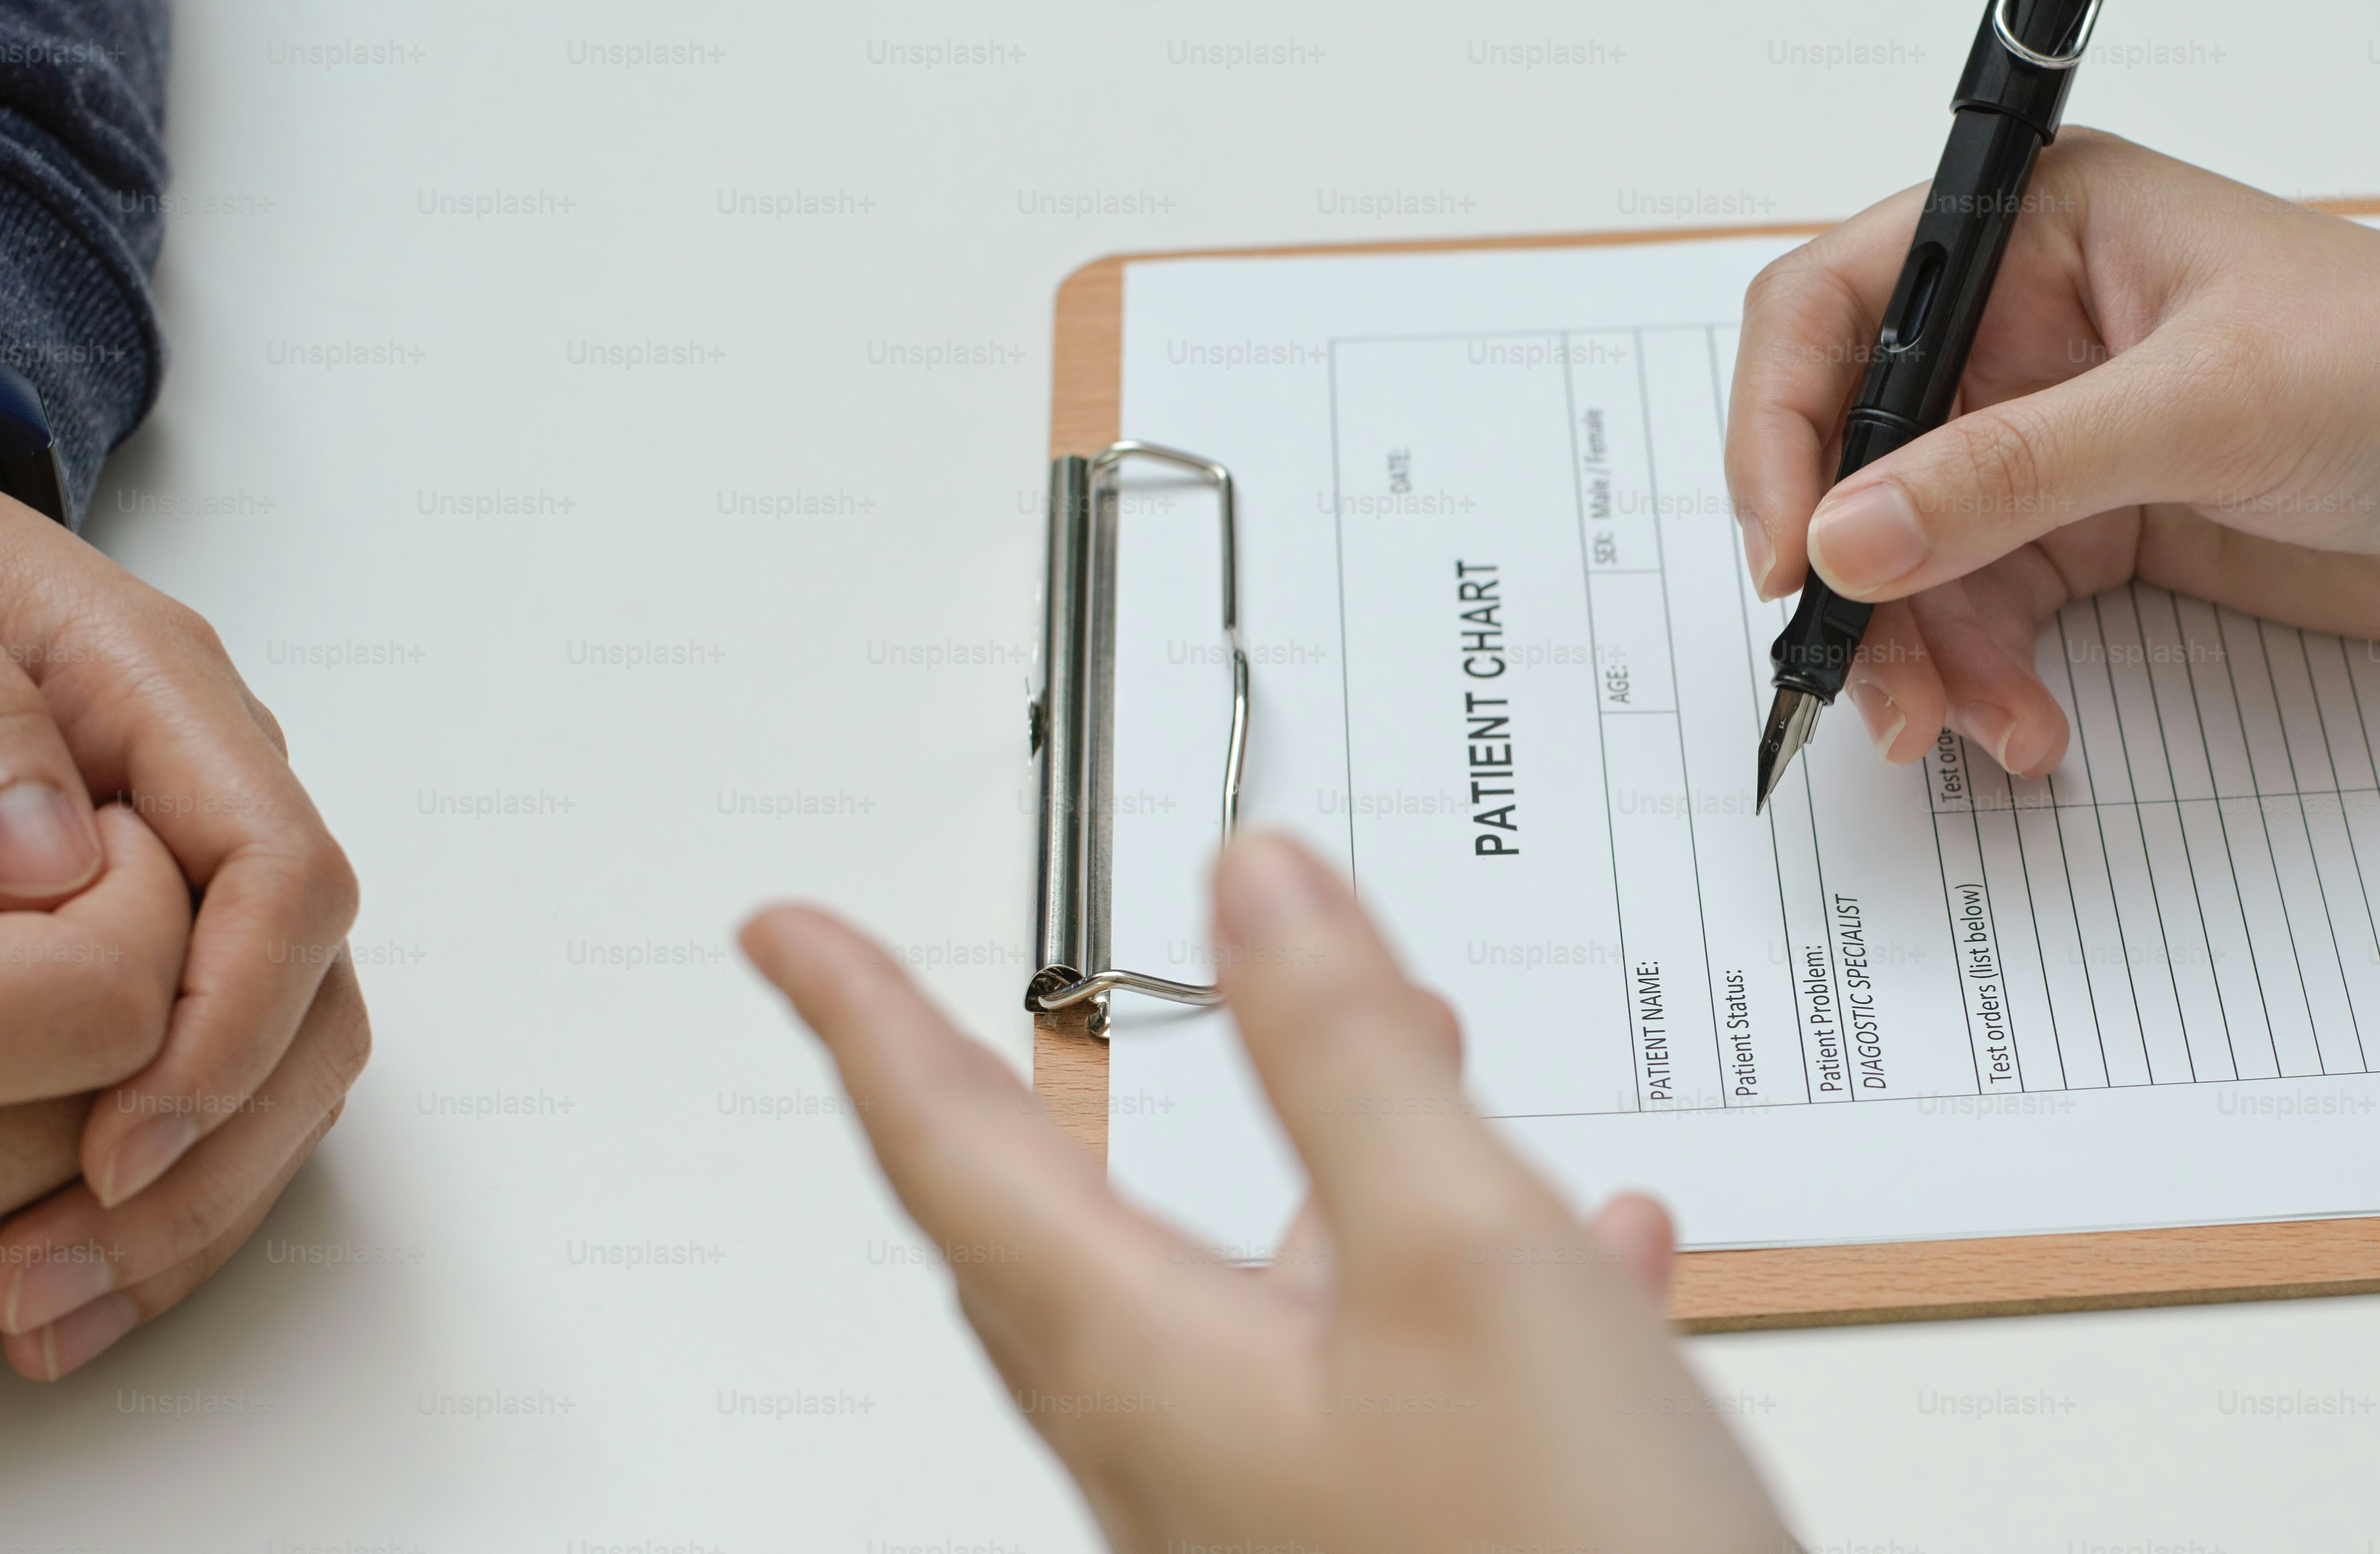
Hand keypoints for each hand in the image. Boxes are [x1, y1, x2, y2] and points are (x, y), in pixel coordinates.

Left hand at [0, 410, 369, 1374]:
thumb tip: (50, 859)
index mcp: (166, 699)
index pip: (282, 875)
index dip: (228, 1019)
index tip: (118, 1137)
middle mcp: (207, 795)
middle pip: (308, 1000)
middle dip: (216, 1155)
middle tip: (62, 1265)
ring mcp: (183, 874)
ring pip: (274, 1067)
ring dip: (189, 1203)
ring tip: (42, 1307)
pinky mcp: (133, 948)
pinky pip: (192, 1087)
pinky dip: (143, 1198)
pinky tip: (49, 1277)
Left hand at [742, 832, 1796, 1553]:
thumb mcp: (1462, 1255)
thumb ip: (1345, 1057)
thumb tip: (1252, 889)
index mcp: (1151, 1371)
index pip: (955, 1157)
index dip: (866, 1022)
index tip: (787, 943)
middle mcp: (1182, 1462)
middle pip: (1059, 1251)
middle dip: (1040, 1107)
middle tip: (978, 1020)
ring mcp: (1277, 1524)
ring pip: (1242, 1312)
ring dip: (1303, 1173)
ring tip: (1397, 1057)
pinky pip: (1385, 1392)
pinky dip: (1457, 1286)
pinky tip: (1592, 1256)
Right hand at [1725, 129, 2379, 775]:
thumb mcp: (2209, 404)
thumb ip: (2015, 470)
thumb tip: (1850, 532)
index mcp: (2034, 228)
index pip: (1831, 311)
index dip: (1781, 430)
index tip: (1789, 556)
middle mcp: (2027, 325)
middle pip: (1854, 452)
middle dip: (1850, 575)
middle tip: (1866, 687)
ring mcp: (2062, 435)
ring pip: (1913, 554)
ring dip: (1920, 652)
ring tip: (1966, 730)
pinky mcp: (2107, 530)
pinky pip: (1990, 610)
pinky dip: (1987, 678)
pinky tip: (2029, 726)